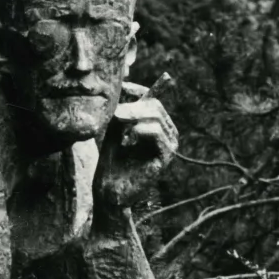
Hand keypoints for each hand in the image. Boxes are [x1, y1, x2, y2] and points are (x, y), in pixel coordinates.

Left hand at [93, 80, 178, 213]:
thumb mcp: (115, 131)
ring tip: (118, 124)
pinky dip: (141, 129)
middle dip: (133, 106)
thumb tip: (129, 86)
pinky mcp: (166, 158)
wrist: (109, 192)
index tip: (121, 90)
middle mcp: (168, 136)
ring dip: (134, 116)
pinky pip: (157, 133)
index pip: (153, 101)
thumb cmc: (111, 163)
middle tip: (115, 114)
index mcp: (158, 128)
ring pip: (156, 117)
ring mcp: (170, 147)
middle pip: (155, 106)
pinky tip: (129, 135)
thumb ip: (124, 112)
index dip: (138, 92)